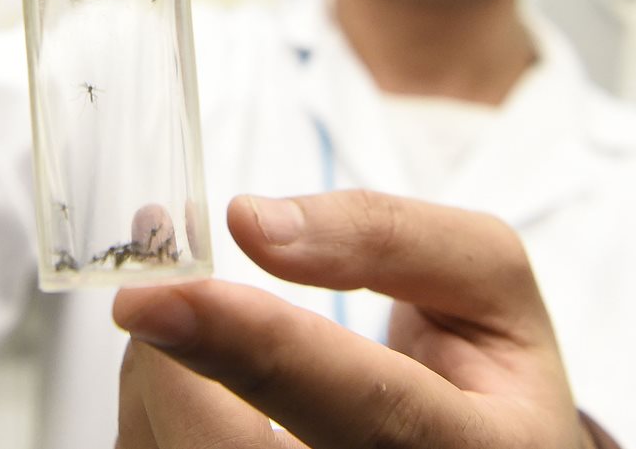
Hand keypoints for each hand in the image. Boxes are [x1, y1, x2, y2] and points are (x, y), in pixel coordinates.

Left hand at [114, 190, 597, 448]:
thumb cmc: (484, 374)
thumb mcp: (485, 282)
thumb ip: (384, 234)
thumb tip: (253, 224)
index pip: (363, 411)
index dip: (257, 349)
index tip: (163, 299)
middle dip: (171, 369)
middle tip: (150, 294)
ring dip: (157, 379)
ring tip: (191, 322)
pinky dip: (155, 406)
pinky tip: (184, 368)